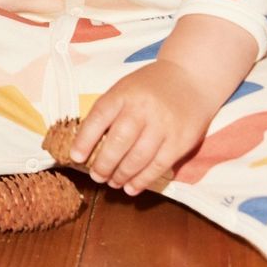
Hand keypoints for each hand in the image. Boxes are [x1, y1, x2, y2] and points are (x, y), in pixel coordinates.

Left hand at [70, 60, 214, 196]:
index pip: (99, 117)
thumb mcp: (125, 89)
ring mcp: (163, 125)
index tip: (76, 157)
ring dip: (121, 175)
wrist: (190, 79)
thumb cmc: (150, 88)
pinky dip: (142, 180)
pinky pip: (158, 166)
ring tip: (113, 182)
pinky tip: (131, 187)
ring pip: (138, 158)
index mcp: (124, 93)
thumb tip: (85, 145)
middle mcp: (143, 109)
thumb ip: (108, 112)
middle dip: (103, 164)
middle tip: (96, 176)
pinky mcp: (180, 141)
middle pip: (118, 142)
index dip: (84, 140)